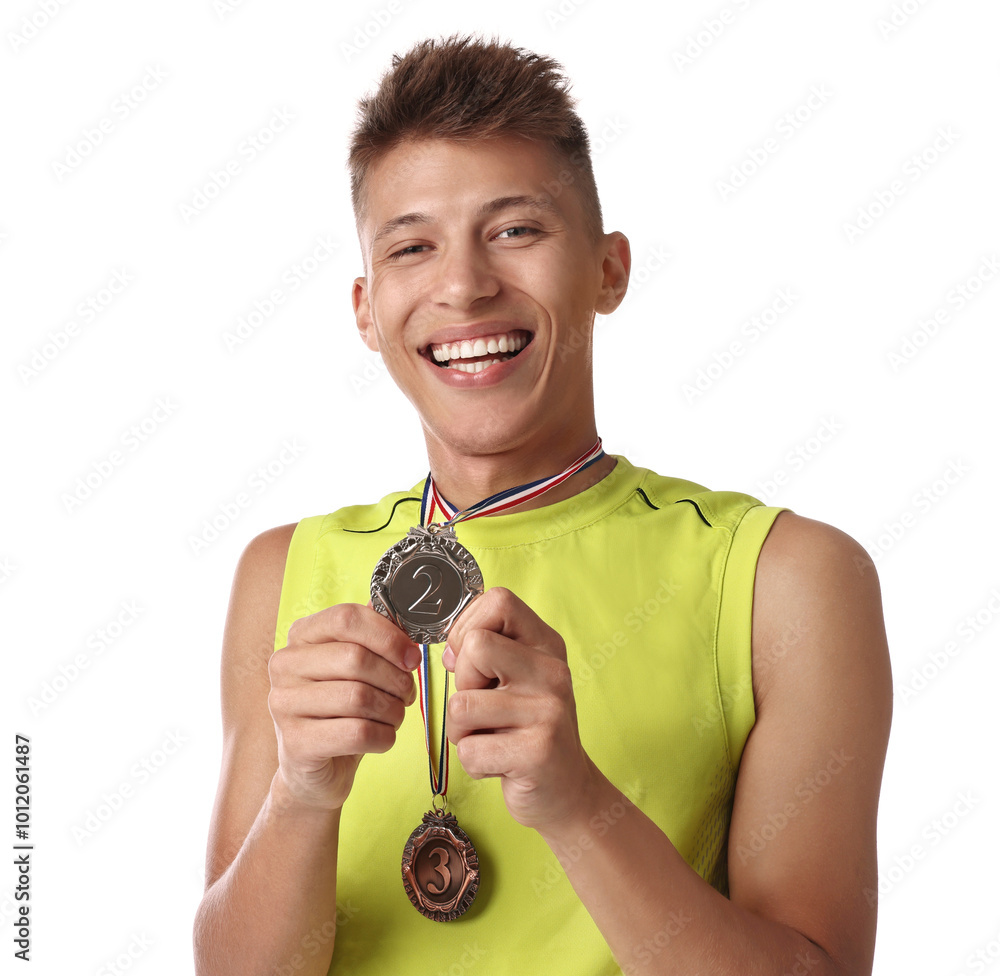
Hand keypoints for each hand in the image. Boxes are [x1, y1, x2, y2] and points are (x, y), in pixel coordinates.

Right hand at [267, 603, 419, 809]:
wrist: (315, 769)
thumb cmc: (342, 710)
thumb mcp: (356, 668)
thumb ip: (374, 637)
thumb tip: (405, 617)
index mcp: (301, 636)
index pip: (347, 617)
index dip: (388, 635)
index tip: (411, 657)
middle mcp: (284, 665)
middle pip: (356, 658)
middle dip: (395, 678)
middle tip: (407, 693)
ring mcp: (283, 704)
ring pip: (359, 697)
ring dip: (392, 710)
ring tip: (395, 715)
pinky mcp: (295, 744)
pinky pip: (357, 733)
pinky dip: (384, 736)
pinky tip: (383, 737)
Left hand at [443, 587, 595, 830]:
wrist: (568, 790)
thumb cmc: (529, 730)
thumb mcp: (519, 679)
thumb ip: (490, 653)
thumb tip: (449, 650)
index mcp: (547, 645)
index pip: (499, 601)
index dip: (467, 627)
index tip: (470, 660)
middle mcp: (553, 671)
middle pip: (475, 646)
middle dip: (463, 683)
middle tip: (484, 707)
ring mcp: (548, 711)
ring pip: (461, 705)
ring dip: (462, 732)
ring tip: (492, 740)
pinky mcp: (537, 752)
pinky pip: (470, 750)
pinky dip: (474, 764)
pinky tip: (501, 765)